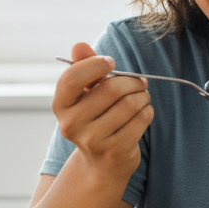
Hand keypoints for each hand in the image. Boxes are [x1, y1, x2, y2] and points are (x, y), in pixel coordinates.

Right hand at [52, 42, 152, 180]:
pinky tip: (143, 113)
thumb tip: (79, 45)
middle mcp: (71, 125)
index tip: (111, 62)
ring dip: (143, 96)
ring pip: (130, 104)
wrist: (102, 162)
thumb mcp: (87, 92)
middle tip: (140, 82)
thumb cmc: (96, 117)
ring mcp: (92, 141)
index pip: (72, 78)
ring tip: (142, 97)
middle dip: (132, 81)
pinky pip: (141, 120)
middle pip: (110, 89)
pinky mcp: (114, 151)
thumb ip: (84, 66)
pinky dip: (147, 111)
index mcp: (61, 105)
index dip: (95, 65)